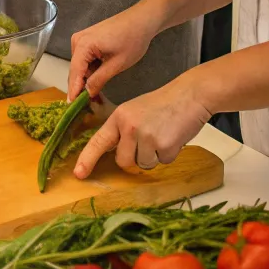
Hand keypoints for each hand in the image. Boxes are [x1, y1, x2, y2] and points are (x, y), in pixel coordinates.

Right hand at [67, 2, 161, 101]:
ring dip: (87, 79)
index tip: (71, 106)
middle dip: (81, 86)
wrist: (142, 20)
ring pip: (80, 66)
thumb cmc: (132, 39)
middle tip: (89, 104)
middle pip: (75, 69)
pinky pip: (85, 59)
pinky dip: (91, 70)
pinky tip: (99, 79)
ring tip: (98, 95)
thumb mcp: (117, 64)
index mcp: (83, 44)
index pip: (75, 72)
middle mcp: (77, 40)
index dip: (73, 90)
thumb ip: (99, 79)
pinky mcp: (87, 40)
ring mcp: (81, 39)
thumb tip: (87, 93)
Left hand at [73, 79, 211, 179]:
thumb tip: (113, 151)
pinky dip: (169, 154)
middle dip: (135, 157)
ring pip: (144, 164)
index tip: (78, 174)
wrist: (189, 95)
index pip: (99, 141)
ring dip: (154, 156)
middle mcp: (129, 127)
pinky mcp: (164, 145)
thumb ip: (122, 130)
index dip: (87, 159)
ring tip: (162, 134)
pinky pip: (163, 162)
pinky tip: (173, 136)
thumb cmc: (163, 104)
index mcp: (119, 117)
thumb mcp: (134, 111)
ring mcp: (146, 136)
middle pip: (123, 161)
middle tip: (149, 138)